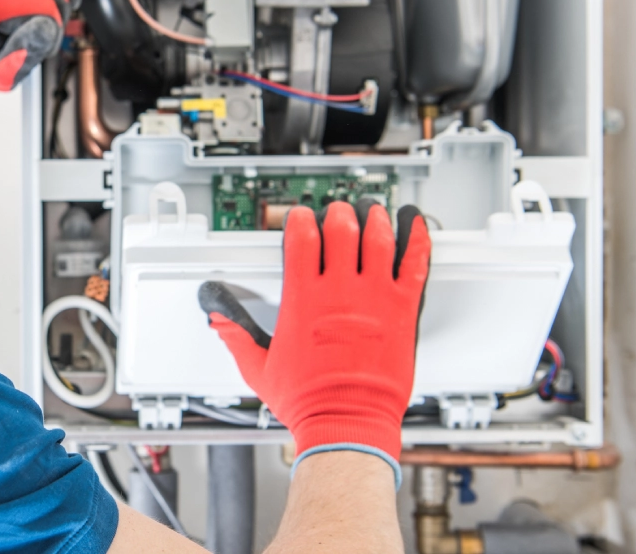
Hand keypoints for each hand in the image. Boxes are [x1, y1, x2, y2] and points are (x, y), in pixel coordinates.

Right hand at [199, 200, 430, 479]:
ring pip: (378, 239)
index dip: (299, 220)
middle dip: (338, 214)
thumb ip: (237, 337)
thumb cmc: (308, 401)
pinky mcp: (402, 311)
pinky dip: (416, 240)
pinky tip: (415, 226)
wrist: (347, 423)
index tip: (300, 218)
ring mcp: (374, 298)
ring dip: (374, 219)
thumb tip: (219, 321)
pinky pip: (415, 265)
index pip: (301, 239)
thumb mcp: (259, 368)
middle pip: (341, 229)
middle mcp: (339, 292)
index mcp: (303, 300)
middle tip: (338, 212)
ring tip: (372, 211)